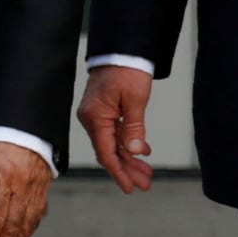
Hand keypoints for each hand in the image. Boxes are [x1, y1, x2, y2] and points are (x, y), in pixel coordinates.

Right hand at [76, 65, 154, 193]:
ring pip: (112, 144)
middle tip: (145, 183)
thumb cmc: (127, 69)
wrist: (122, 48)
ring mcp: (96, 115)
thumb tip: (135, 151)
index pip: (106, 153)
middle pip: (109, 152)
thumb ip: (134, 127)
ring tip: (146, 173)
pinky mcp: (102, 110)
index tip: (129, 188)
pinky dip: (127, 144)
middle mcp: (91, 119)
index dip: (118, 173)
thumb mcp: (135, 99)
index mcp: (95, 117)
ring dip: (129, 158)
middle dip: (127, 169)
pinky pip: (113, 133)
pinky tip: (141, 153)